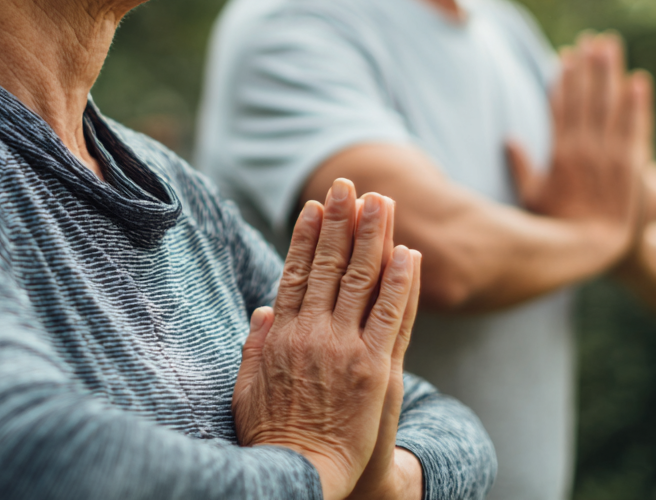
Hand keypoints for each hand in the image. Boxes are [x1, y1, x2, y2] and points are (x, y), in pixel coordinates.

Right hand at [232, 180, 418, 499]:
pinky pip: (392, 316)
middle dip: (339, 221)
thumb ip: (257, 345)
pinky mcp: (376, 369)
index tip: (314, 206)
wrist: (302, 477)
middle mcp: (314, 332)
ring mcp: (346, 348)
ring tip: (380, 201)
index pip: (296, 271)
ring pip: (360, 280)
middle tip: (347, 185)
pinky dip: (400, 283)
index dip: (306, 235)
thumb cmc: (272, 436)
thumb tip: (263, 310)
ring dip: (372, 236)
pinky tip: (407, 253)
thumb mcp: (248, 387)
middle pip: (328, 264)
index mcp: (283, 334)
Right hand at [506, 32, 651, 266]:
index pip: (561, 107)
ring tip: (611, 46)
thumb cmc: (560, 227)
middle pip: (586, 98)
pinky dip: (638, 104)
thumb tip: (509, 138)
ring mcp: (610, 157)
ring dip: (611, 74)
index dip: (563, 79)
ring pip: (609, 106)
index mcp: (558, 154)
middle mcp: (583, 150)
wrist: (600, 251)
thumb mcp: (531, 199)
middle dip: (589, 67)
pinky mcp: (634, 165)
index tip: (565, 55)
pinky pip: (636, 127)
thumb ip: (520, 168)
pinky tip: (639, 82)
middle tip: (592, 38)